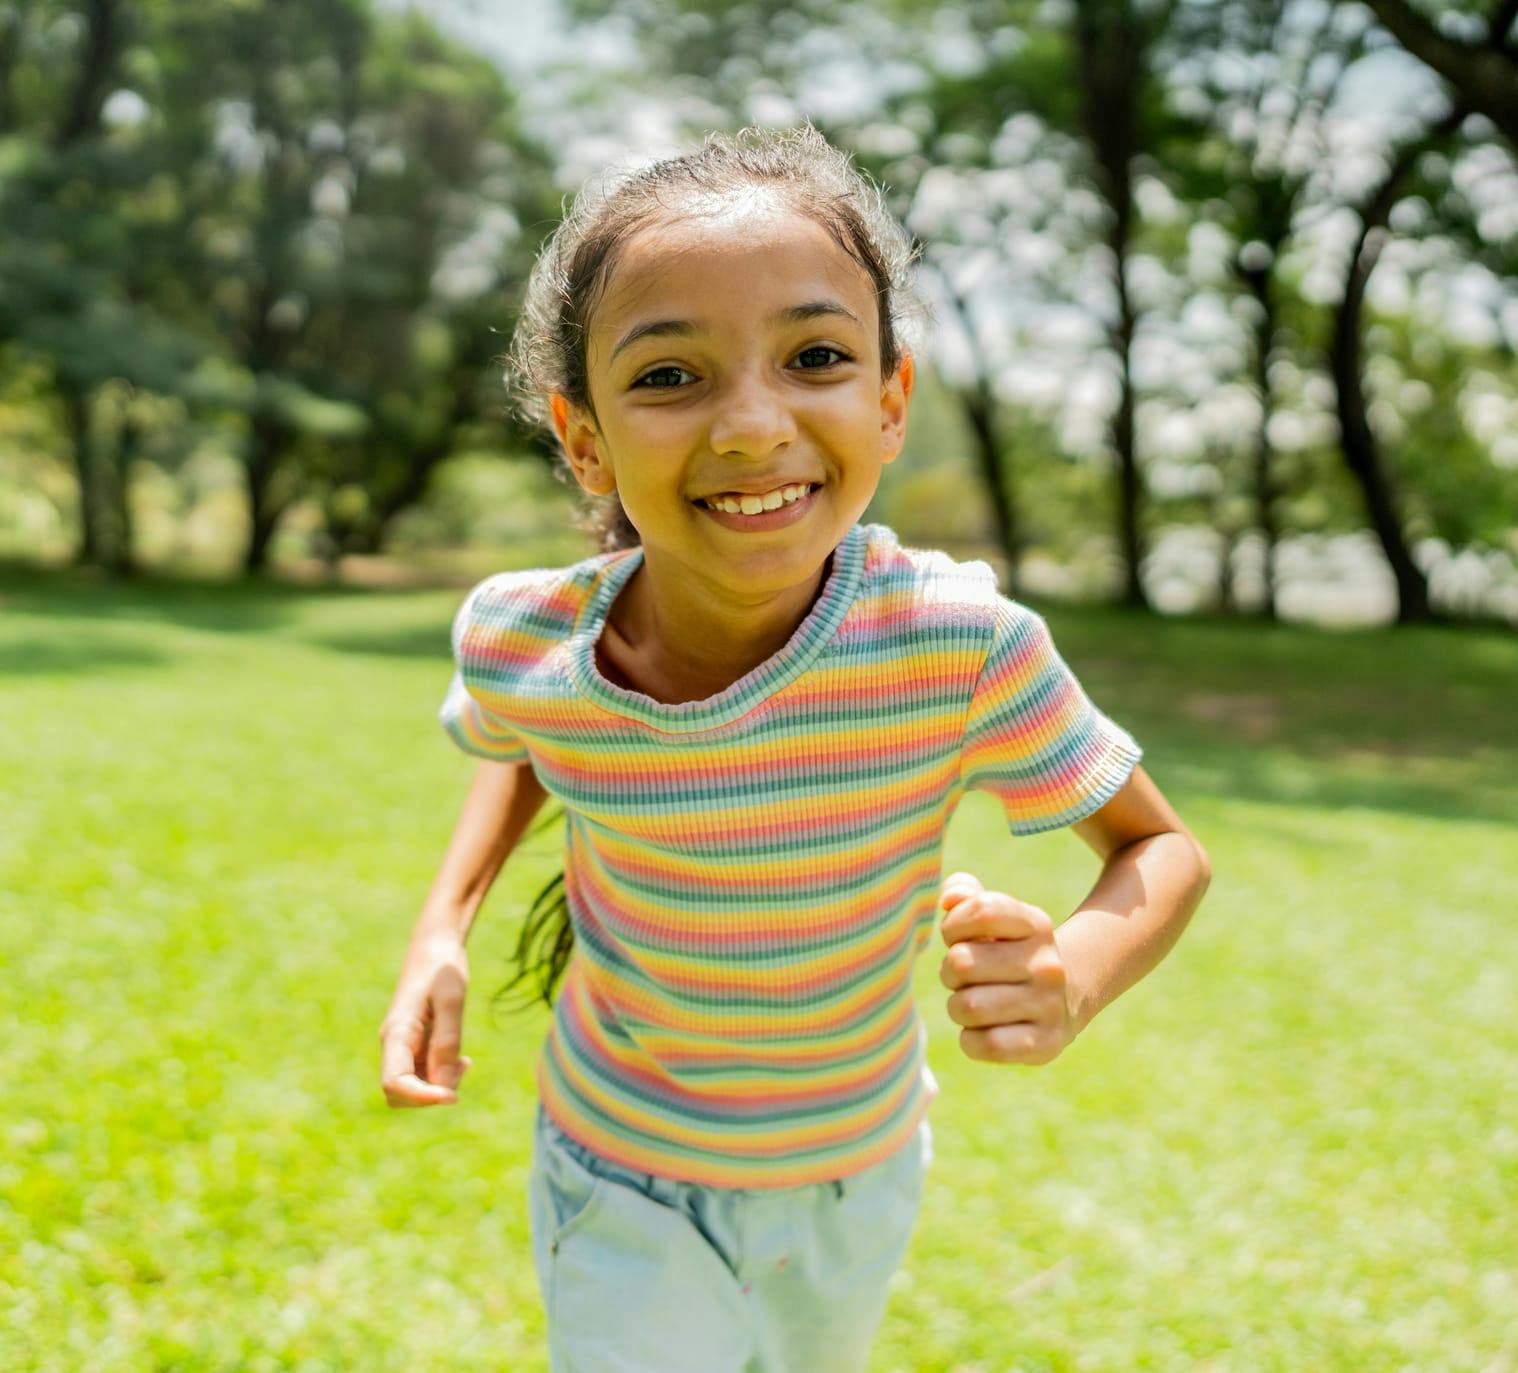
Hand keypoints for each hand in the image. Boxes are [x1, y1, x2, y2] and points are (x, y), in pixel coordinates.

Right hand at [379, 934, 473, 1106]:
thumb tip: (444, 1085)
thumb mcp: (452, 1000)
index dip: (422, 1098)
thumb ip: (447, 1041)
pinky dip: (442, 1075)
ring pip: (412, 1087)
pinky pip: (423, 1074)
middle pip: (399, 1094)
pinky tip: (461, 1060)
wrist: (435, 947)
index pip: (394, 1084)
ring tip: (464, 1063)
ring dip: (438, 1085)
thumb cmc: (443, 968)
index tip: (453, 1096)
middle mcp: (393, 1045)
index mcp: (396, 1033)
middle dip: (430, 1095)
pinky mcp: (414, 1045)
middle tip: (462, 1069)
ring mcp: (402, 1047)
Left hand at [938, 870, 1074, 1066]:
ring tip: (972, 1002)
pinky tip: (980, 1030)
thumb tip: (949, 899)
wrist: (1064, 999)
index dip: (953, 925)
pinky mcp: (1046, 1044)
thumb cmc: (1007, 952)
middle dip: (949, 972)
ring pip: (969, 1007)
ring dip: (957, 1006)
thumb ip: (965, 895)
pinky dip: (970, 1039)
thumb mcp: (995, 917)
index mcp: (1035, 924)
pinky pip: (987, 1044)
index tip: (956, 937)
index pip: (982, 910)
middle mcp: (1047, 964)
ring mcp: (1050, 1005)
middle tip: (963, 977)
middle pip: (963, 962)